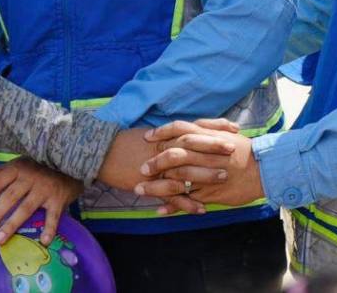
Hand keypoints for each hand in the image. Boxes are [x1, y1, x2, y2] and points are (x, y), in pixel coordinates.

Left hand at [0, 158, 81, 245]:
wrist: (70, 164)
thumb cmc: (38, 168)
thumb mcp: (16, 166)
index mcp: (17, 168)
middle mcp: (30, 177)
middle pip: (9, 197)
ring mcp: (45, 188)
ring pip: (26, 207)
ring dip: (12, 224)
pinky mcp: (58, 198)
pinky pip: (53, 216)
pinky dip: (50, 228)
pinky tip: (43, 241)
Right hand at [97, 119, 239, 215]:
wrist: (102, 154)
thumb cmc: (126, 142)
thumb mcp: (151, 135)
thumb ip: (171, 135)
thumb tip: (189, 132)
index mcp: (166, 135)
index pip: (195, 128)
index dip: (215, 127)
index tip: (234, 128)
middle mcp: (164, 148)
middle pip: (193, 146)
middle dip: (214, 147)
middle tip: (233, 150)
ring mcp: (158, 167)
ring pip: (185, 171)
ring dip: (205, 175)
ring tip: (223, 178)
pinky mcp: (150, 184)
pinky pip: (171, 195)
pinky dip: (187, 203)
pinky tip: (201, 209)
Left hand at [133, 120, 264, 210]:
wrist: (264, 170)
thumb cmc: (245, 151)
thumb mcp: (227, 133)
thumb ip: (208, 127)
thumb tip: (192, 124)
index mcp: (207, 138)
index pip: (179, 130)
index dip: (161, 133)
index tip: (147, 137)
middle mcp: (204, 155)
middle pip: (173, 155)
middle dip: (154, 162)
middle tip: (141, 168)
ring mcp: (206, 175)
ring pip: (176, 180)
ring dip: (156, 186)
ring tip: (140, 190)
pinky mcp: (209, 194)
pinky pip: (188, 200)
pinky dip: (173, 206)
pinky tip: (159, 210)